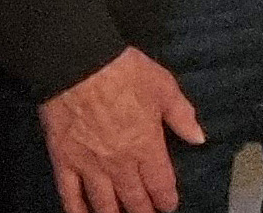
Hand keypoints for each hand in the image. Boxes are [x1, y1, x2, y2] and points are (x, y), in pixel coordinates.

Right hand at [37, 48, 204, 212]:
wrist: (78, 64)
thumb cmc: (124, 72)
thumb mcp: (164, 87)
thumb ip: (182, 116)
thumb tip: (199, 139)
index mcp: (146, 146)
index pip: (160, 183)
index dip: (166, 198)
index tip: (169, 205)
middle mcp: (119, 163)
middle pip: (133, 199)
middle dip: (143, 211)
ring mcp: (89, 165)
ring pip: (104, 204)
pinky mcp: (63, 161)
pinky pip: (69, 194)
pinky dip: (76, 211)